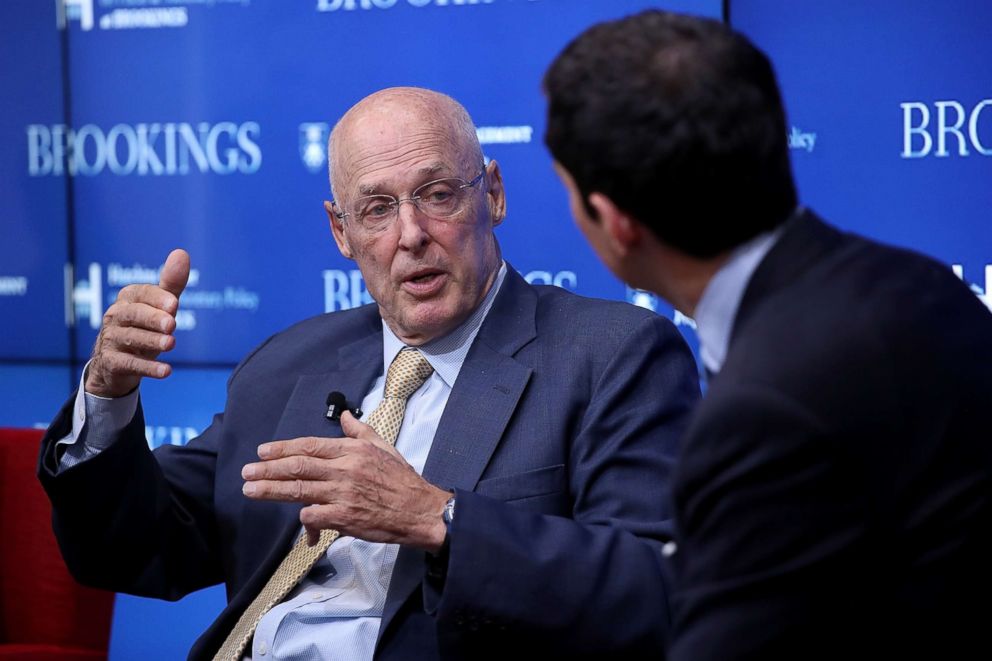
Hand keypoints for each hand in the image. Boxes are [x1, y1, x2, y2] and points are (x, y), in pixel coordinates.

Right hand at [84, 249, 190, 397]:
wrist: (116, 364)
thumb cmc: (144, 327)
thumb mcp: (159, 307)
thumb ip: (171, 283)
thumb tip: (181, 253)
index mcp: (128, 298)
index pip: (142, 294)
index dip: (157, 298)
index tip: (174, 304)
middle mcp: (116, 316)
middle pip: (134, 315)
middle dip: (153, 318)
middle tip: (172, 324)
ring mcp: (111, 339)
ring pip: (130, 338)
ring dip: (151, 341)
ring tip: (171, 344)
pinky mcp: (111, 362)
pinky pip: (129, 363)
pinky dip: (148, 368)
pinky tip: (167, 371)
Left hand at [241, 412, 449, 552]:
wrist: (421, 511)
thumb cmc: (403, 481)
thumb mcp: (384, 448)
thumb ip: (360, 431)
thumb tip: (344, 416)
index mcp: (352, 451)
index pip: (309, 446)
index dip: (282, 448)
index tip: (263, 451)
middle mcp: (344, 470)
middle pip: (297, 466)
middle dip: (267, 469)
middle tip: (247, 471)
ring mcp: (343, 494)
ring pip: (298, 489)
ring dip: (270, 490)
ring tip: (250, 490)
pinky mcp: (344, 518)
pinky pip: (313, 516)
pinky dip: (303, 519)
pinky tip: (300, 526)